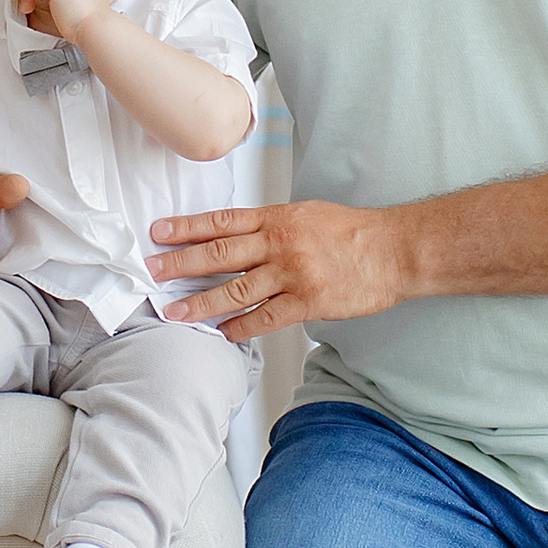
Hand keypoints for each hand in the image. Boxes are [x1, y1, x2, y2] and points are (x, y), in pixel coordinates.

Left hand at [152, 198, 408, 339]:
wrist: (394, 250)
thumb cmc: (354, 232)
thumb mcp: (308, 215)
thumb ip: (273, 226)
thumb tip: (240, 236)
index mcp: (278, 218)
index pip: (222, 222)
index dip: (187, 227)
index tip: (159, 231)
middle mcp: (280, 244)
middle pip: (220, 253)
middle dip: (181, 262)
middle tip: (152, 270)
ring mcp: (292, 274)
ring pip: (236, 288)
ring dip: (201, 302)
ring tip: (175, 311)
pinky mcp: (307, 302)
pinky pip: (265, 317)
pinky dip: (241, 327)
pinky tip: (223, 333)